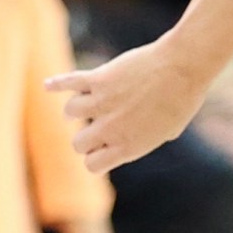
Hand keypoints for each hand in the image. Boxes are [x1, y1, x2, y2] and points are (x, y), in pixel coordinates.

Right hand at [49, 34, 215, 173]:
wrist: (183, 67)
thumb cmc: (183, 98)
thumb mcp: (169, 129)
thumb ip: (145, 139)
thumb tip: (131, 141)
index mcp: (129, 146)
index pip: (93, 164)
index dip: (96, 157)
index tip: (103, 149)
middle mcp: (111, 129)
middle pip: (79, 142)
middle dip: (86, 136)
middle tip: (97, 127)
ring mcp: (101, 103)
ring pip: (69, 113)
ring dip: (75, 108)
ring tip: (84, 103)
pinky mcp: (97, 79)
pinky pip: (67, 83)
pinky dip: (56, 84)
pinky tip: (49, 85)